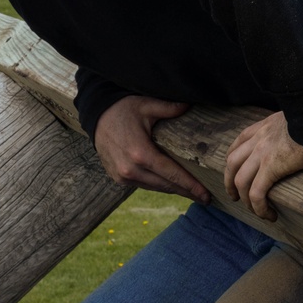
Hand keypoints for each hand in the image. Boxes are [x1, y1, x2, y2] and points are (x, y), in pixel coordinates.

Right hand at [94, 96, 210, 202]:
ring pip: (155, 187)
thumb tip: (191, 105)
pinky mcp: (118, 178)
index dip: (191, 186)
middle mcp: (131, 170)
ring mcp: (123, 176)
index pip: (172, 175)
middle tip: (205, 198)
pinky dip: (158, 185)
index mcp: (141, 154)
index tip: (206, 195)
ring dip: (173, 190)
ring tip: (191, 192)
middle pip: (166, 186)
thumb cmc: (122, 109)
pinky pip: (144, 185)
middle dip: (187, 192)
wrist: (95, 117)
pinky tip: (170, 185)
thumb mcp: (147, 105)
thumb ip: (170, 108)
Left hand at [224, 111, 302, 220]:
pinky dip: (259, 207)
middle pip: (232, 163)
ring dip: (243, 198)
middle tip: (234, 196)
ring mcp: (261, 153)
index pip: (239, 143)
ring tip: (254, 210)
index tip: (235, 172)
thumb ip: (298, 126)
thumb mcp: (298, 117)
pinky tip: (269, 215)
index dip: (234, 160)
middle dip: (229, 182)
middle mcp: (257, 139)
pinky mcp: (271, 167)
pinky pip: (256, 193)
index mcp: (263, 127)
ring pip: (240, 181)